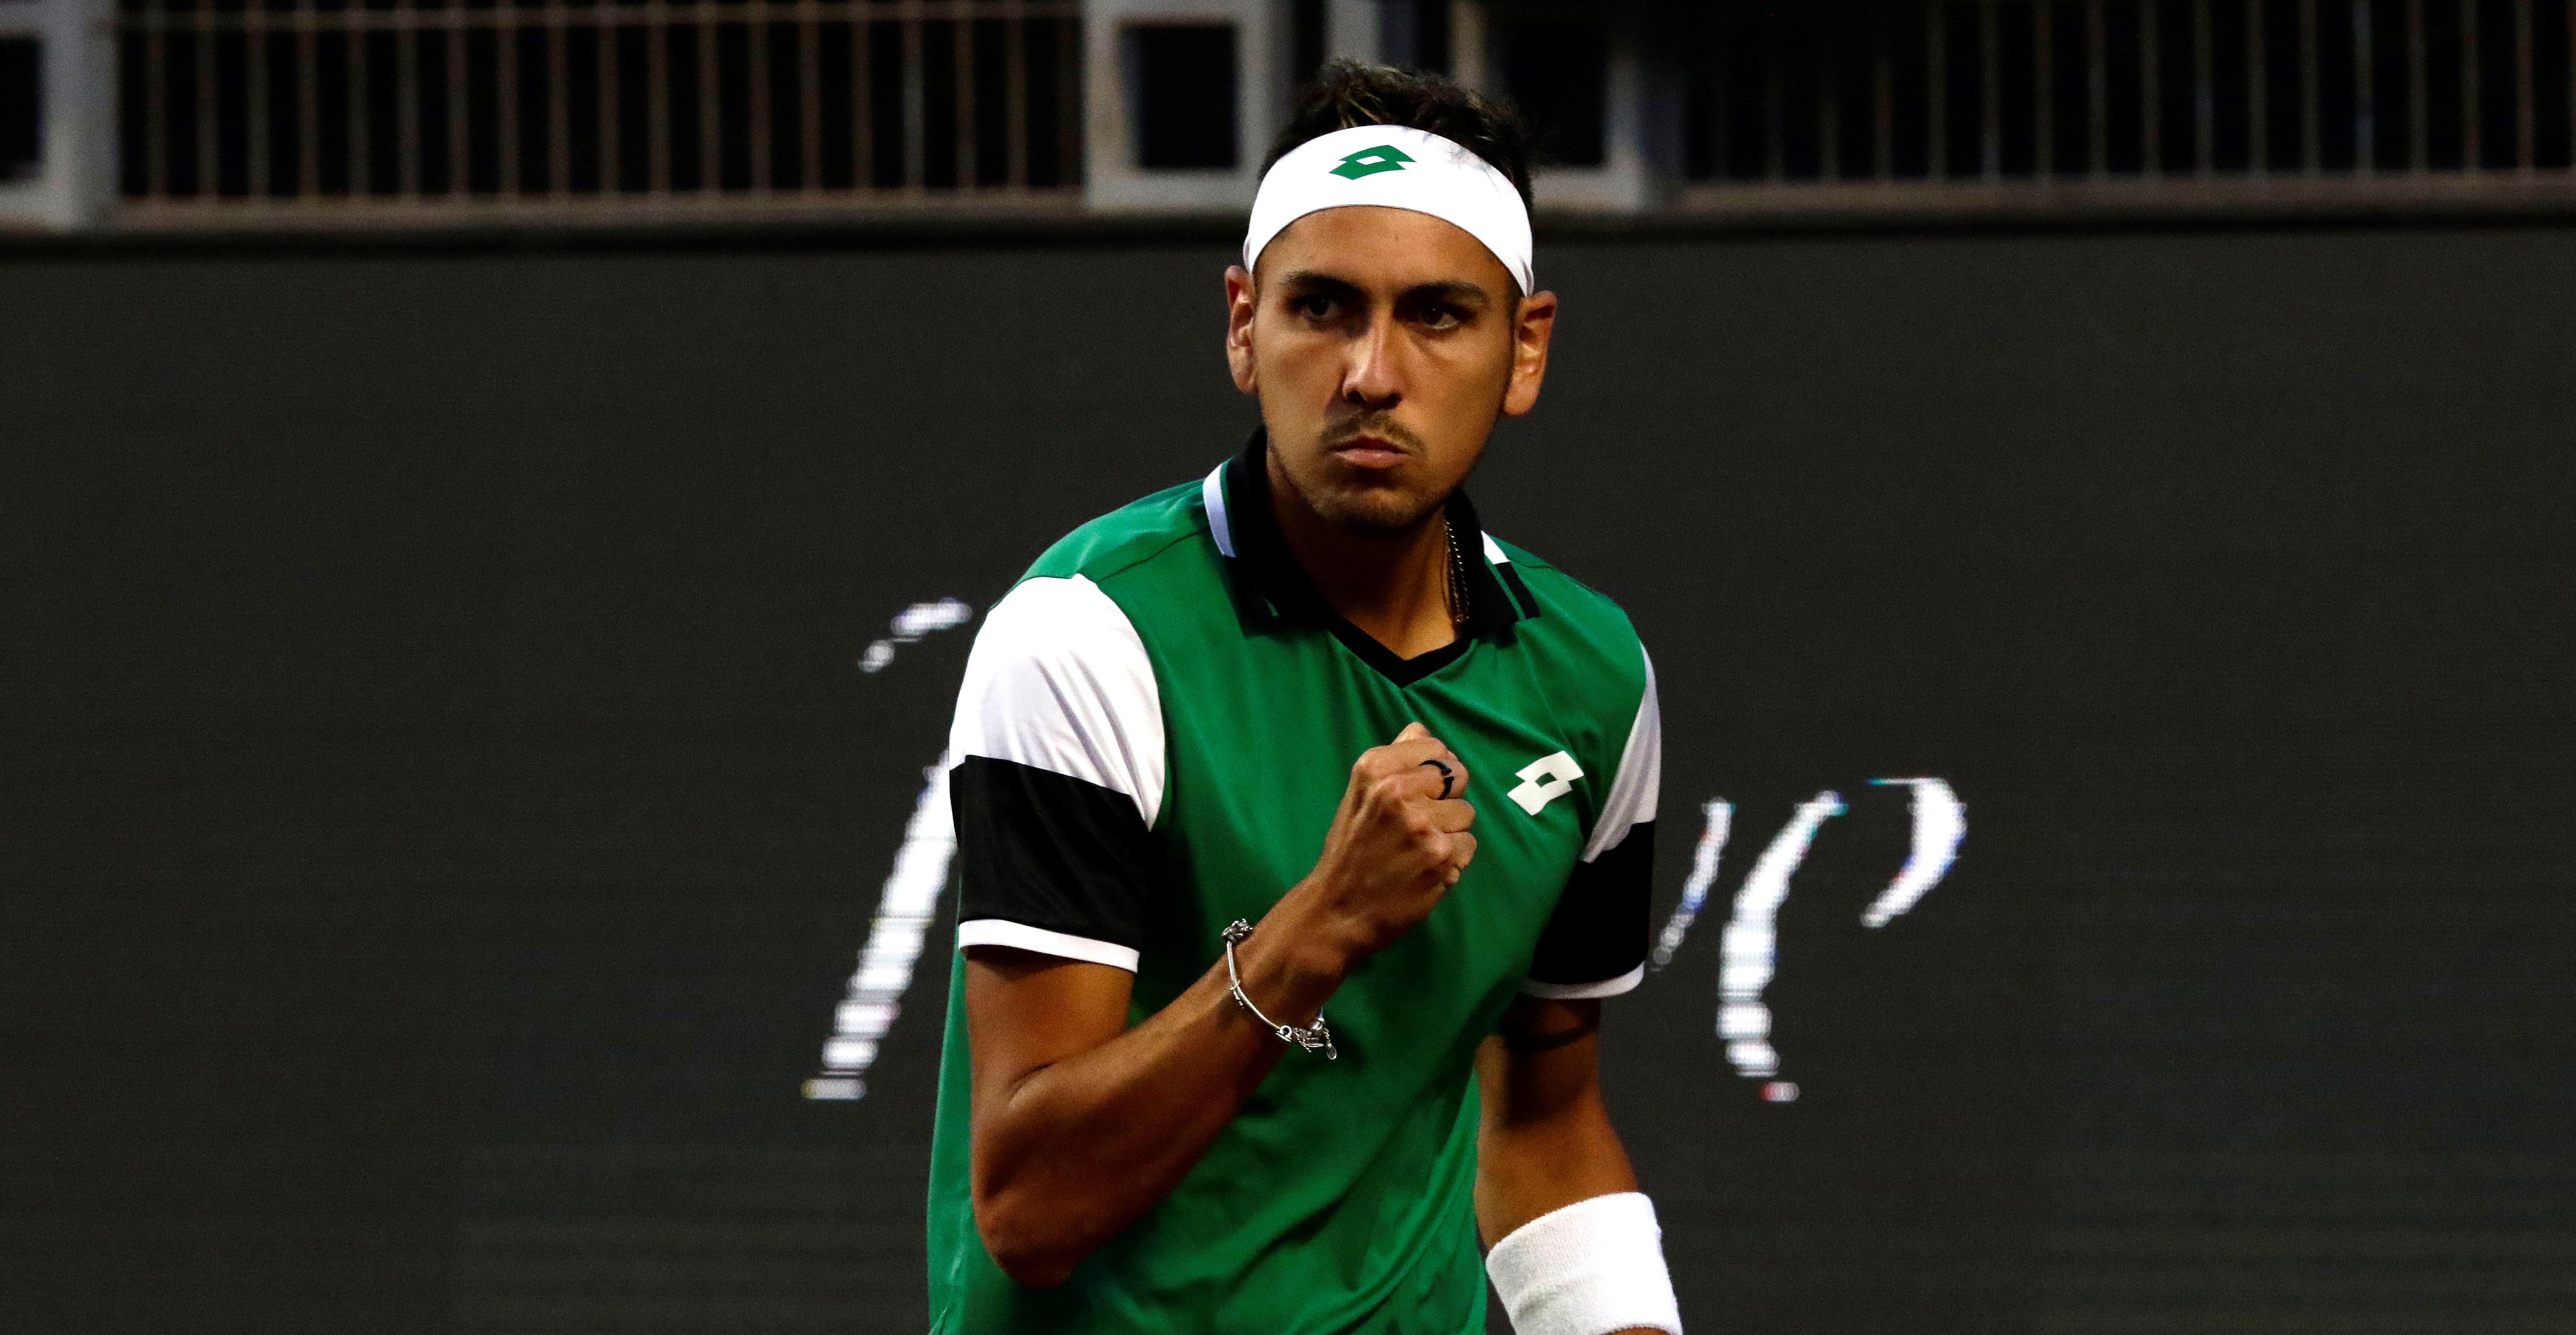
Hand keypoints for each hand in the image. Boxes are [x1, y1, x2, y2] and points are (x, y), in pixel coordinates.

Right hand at [1285, 722, 1477, 962]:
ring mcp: (1422, 824)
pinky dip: (1453, 859)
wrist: (1337, 910)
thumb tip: (1421, 730)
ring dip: (1450, 832)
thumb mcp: (1358, 796)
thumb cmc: (1348, 851)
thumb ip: (1392, 760)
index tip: (1419, 792)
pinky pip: (1469, 845)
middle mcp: (1398, 791)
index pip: (1436, 749)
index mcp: (1375, 769)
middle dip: (1445, 799)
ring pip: (1466, 814)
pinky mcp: (1441, 857)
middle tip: (1419, 824)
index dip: (1434, 771)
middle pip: (1458, 777)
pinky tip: (1426, 869)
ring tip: (1419, 850)